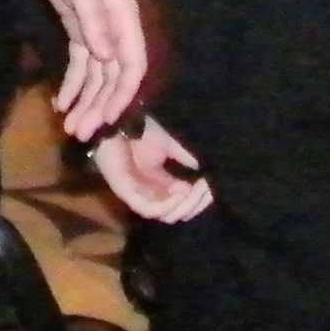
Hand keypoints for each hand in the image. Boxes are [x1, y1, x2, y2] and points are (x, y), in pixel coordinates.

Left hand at [15, 0, 148, 142]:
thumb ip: (94, 19)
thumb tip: (107, 57)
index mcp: (123, 15)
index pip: (132, 64)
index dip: (123, 95)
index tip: (109, 121)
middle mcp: (114, 25)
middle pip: (113, 76)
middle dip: (100, 106)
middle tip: (81, 133)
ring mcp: (95, 25)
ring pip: (96, 74)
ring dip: (86, 100)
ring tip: (70, 127)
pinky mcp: (76, 23)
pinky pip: (80, 63)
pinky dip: (73, 83)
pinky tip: (62, 102)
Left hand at [89, 116, 213, 223]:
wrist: (116, 115)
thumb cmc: (139, 127)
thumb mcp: (170, 143)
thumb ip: (187, 157)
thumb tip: (209, 172)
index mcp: (160, 183)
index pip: (184, 202)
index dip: (200, 198)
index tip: (213, 186)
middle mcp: (149, 192)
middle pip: (177, 213)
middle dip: (196, 204)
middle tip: (207, 190)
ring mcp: (136, 193)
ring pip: (165, 215)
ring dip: (184, 206)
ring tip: (195, 191)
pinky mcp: (124, 190)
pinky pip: (147, 209)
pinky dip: (166, 206)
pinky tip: (180, 194)